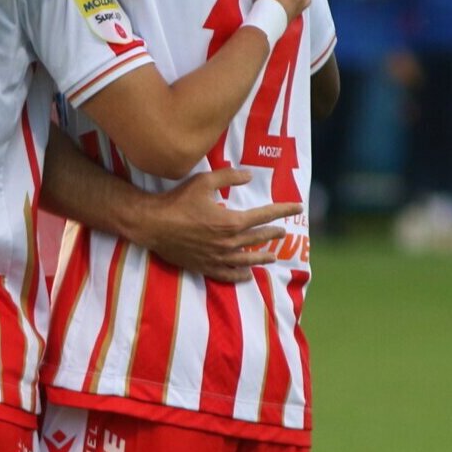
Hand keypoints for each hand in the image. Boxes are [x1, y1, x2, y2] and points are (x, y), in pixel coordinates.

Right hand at [135, 169, 300, 282]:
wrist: (153, 225)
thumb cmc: (177, 201)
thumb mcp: (204, 181)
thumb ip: (229, 177)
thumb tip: (249, 176)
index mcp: (231, 221)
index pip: (265, 216)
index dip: (283, 210)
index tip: (298, 207)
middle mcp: (229, 242)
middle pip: (257, 238)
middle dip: (272, 234)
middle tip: (283, 232)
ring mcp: (217, 257)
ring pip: (247, 260)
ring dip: (261, 257)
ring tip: (272, 257)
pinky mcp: (205, 266)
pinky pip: (228, 274)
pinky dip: (240, 276)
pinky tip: (247, 275)